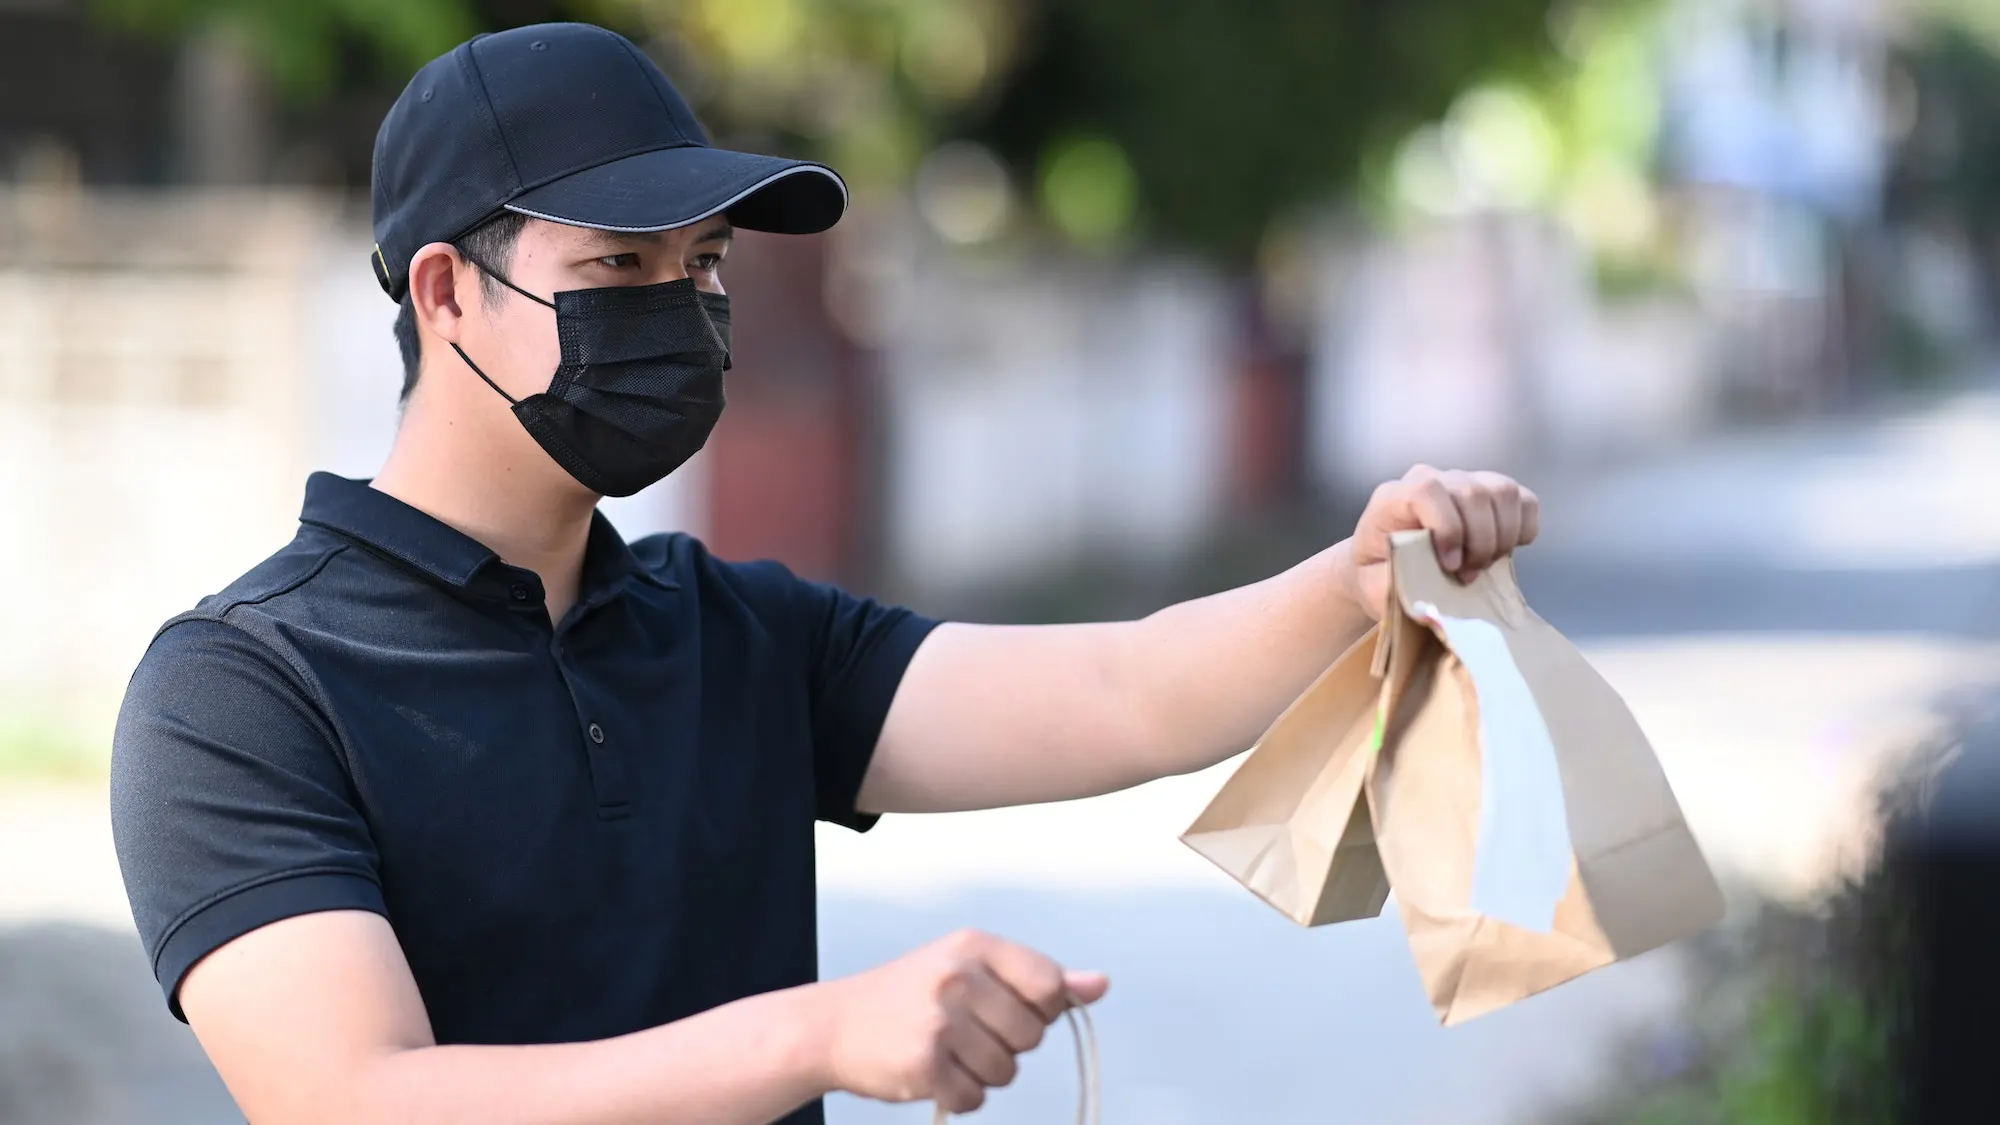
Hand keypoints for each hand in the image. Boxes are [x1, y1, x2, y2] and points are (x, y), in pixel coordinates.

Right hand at [813, 929, 1109, 1114]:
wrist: (834, 1025)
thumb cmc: (911, 996)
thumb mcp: (973, 969)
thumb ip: (1037, 978)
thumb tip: (1099, 985)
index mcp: (974, 947)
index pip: (1050, 985)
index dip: (1041, 1009)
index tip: (1010, 1009)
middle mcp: (957, 977)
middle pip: (1033, 1034)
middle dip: (1008, 1045)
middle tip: (967, 1032)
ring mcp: (939, 1021)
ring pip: (1007, 1071)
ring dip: (983, 1074)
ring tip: (947, 1051)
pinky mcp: (923, 1064)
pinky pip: (975, 1098)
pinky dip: (959, 1095)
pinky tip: (932, 1072)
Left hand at [1344, 464, 1539, 618]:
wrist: (1385, 565)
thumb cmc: (1379, 576)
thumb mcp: (1374, 587)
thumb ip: (1394, 587)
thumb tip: (1426, 600)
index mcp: (1394, 498)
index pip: (1427, 491)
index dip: (1447, 527)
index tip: (1449, 565)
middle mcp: (1430, 480)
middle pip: (1474, 493)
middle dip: (1480, 543)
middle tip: (1468, 577)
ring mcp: (1463, 482)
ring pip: (1504, 492)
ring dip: (1503, 537)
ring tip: (1484, 565)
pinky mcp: (1490, 494)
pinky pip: (1524, 500)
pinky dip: (1523, 529)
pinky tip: (1502, 552)